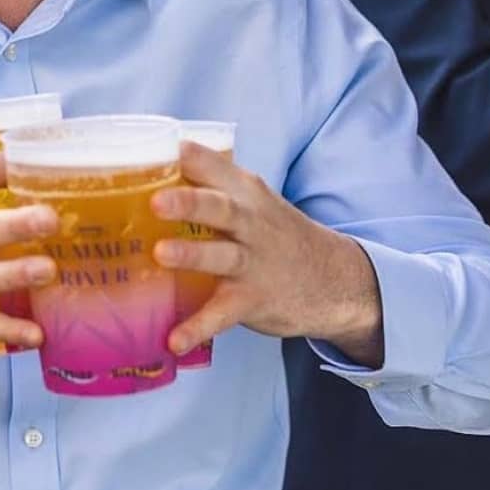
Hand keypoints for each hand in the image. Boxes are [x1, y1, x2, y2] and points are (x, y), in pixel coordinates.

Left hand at [152, 141, 383, 365]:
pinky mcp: (254, 300)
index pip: (216, 166)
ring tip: (160, 254)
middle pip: (221, 208)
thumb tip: (154, 164)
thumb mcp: (254, 199)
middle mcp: (251, 223)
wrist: (335, 279)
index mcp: (246, 192)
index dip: (190, 157)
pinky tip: (174, 340)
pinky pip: (223, 315)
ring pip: (222, 256)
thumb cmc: (274, 232)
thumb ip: (212, 182)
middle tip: (157, 201)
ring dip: (191, 255)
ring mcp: (254, 263)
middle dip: (190, 203)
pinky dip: (199, 327)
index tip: (163, 150)